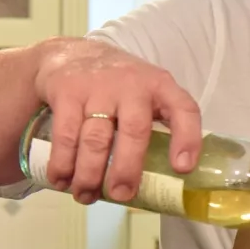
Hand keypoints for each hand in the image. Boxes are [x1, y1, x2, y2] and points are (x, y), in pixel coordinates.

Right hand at [32, 38, 201, 204]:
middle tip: (122, 195)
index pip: (184, 110)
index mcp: (162, 87)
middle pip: (134, 131)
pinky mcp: (68, 92)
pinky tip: (62, 180)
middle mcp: (133, 86)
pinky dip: (62, 162)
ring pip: (96, 138)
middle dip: (127, 168)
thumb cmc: (122, 86)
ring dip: (89, 173)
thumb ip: (161, 124)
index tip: (182, 168)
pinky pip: (65, 134)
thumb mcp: (149, 93)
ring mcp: (99, 88)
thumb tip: (169, 178)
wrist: (74, 52)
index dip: (187, 139)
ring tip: (86, 196)